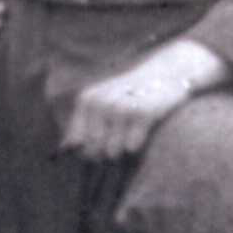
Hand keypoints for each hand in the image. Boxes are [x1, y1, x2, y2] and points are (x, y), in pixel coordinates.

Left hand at [62, 41, 227, 158]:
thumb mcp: (104, 102)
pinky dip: (136, 148)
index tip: (96, 159)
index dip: (85, 155)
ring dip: (121, 155)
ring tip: (130, 139)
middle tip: (118, 151)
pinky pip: (131, 148)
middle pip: (92, 150)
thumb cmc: (134, 94)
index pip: (75, 142)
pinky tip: (141, 136)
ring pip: (111, 152)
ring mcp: (119, 107)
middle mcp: (99, 103)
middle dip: (103, 158)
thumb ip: (84, 123)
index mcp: (86, 100)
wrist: (167, 73)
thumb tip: (66, 148)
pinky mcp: (142, 114)